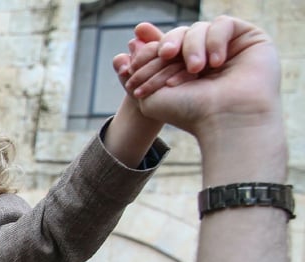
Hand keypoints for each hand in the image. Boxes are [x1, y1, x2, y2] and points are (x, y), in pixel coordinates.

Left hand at [115, 16, 279, 136]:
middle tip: (165, 55)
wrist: (226, 119)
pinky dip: (214, 40)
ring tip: (197, 69)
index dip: (149, 52)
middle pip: (178, 36)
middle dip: (167, 44)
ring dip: (191, 47)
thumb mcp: (149, 96)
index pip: (162, 50)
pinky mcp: (248, 39)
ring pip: (198, 29)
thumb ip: (138, 71)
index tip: (134, 66)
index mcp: (183, 72)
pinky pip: (222, 24)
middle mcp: (205, 59)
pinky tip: (216, 62)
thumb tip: (130, 45)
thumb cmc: (190, 114)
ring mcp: (226, 48)